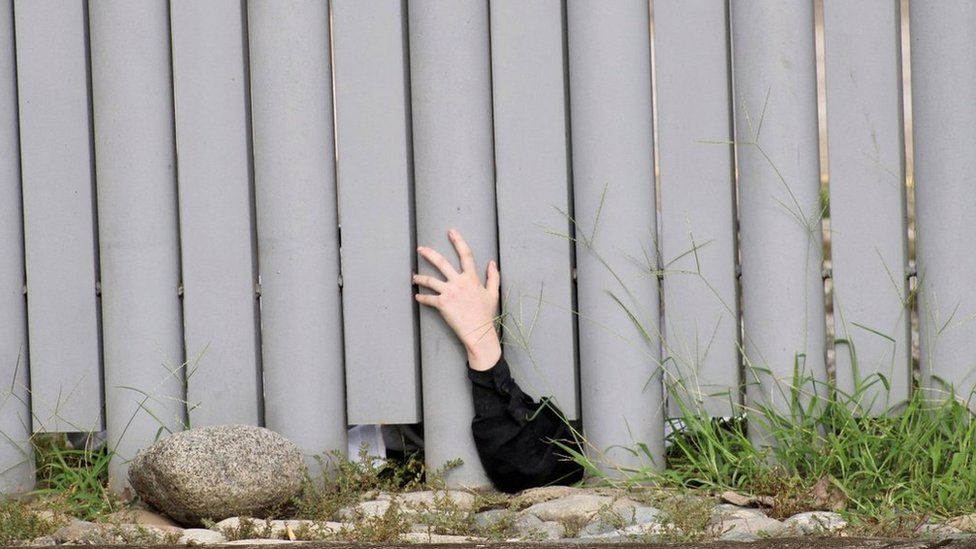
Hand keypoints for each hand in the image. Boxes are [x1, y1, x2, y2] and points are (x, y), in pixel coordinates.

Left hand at [414, 229, 500, 370]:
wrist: (478, 332)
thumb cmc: (486, 314)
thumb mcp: (493, 293)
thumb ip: (493, 277)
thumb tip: (492, 263)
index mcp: (472, 278)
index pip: (466, 255)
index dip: (458, 241)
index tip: (451, 231)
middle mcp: (459, 282)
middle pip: (441, 263)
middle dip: (428, 253)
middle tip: (420, 249)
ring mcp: (449, 293)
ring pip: (429, 280)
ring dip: (419, 278)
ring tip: (414, 277)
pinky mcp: (442, 304)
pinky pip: (427, 298)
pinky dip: (421, 297)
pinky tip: (417, 296)